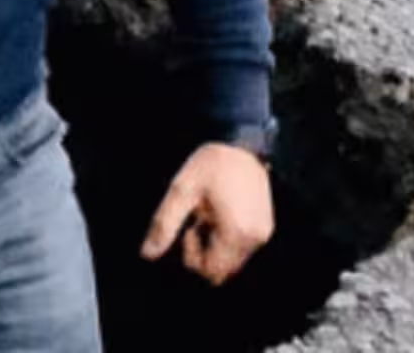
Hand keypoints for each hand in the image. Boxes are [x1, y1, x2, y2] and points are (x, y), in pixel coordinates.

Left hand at [140, 143, 274, 285]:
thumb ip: (164, 225)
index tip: (190, 227)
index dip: (193, 257)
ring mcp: (263, 233)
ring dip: (216, 246)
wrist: (243, 141)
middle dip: (205, 253)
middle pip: (223, 271)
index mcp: (236, 233)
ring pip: (232, 261)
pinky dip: (228, 239)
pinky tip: (222, 213)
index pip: (211, 272)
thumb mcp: (182, 191)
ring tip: (210, 214)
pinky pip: (242, 248)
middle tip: (198, 220)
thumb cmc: (212, 163)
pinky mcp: (265, 226)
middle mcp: (254, 238)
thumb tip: (148, 253)